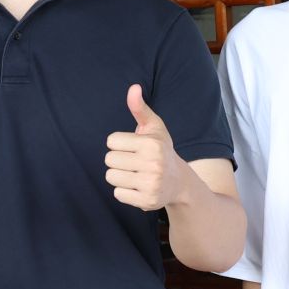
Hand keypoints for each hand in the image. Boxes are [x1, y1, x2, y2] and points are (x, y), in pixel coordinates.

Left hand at [105, 84, 188, 210]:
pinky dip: (124, 191)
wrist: (180, 182)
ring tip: (135, 174)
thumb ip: (140, 108)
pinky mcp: (147, 201)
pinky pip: (118, 194)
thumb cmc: (161, 150)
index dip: (119, 144)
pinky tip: (138, 186)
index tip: (133, 147)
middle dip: (118, 160)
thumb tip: (133, 87)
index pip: (111, 141)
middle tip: (134, 162)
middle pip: (109, 160)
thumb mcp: (154, 127)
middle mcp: (153, 164)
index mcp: (151, 144)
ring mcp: (151, 184)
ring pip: (110, 177)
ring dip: (119, 176)